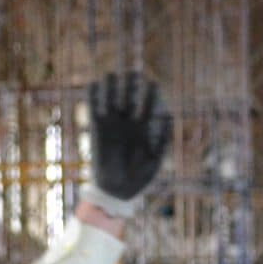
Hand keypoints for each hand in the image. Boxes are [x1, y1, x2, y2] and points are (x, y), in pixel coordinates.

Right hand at [84, 71, 171, 214]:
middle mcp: (128, 125)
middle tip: (133, 72)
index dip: (151, 95)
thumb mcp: (156, 158)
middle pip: (130, 99)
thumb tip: (169, 115)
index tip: (153, 82)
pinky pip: (94, 110)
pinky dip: (93, 97)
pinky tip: (94, 84)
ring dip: (111, 87)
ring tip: (112, 73)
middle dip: (131, 86)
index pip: (148, 107)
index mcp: (144, 130)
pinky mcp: (97, 130)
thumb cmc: (140, 178)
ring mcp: (112, 126)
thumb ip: (162, 138)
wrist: (117, 191)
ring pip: (111, 101)